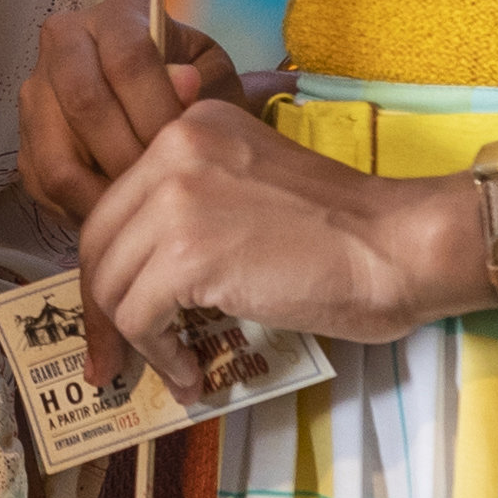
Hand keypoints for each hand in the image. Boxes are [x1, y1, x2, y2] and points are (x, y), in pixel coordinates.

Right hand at [17, 0, 247, 228]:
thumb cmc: (195, 88)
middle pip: (82, 102)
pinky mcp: (24, 141)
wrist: (162, 104)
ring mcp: (36, 94)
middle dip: (129, 155)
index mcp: (116, 16)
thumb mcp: (214, 78)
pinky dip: (84, 208)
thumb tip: (184, 83)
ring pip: (57, 155)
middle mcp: (63, 44)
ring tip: (141, 204)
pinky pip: (45, 186)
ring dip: (104, 191)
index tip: (185, 149)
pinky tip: (118, 209)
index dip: (157, 110)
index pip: (127, 58)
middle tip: (162, 184)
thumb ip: (207, 85)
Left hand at [78, 99, 470, 351]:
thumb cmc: (345, 231)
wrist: (397, 246)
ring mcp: (177, 198)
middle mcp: (174, 148)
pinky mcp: (189, 254)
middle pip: (100, 241)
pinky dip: (158, 354)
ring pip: (112, 284)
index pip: (118, 201)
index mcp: (190, 126)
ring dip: (134, 340)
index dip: (112, 264)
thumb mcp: (252, 186)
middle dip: (102, 309)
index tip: (117, 310)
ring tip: (171, 368)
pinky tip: (189, 371)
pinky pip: (139, 317)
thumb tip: (143, 273)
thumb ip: (194, 206)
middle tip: (116, 355)